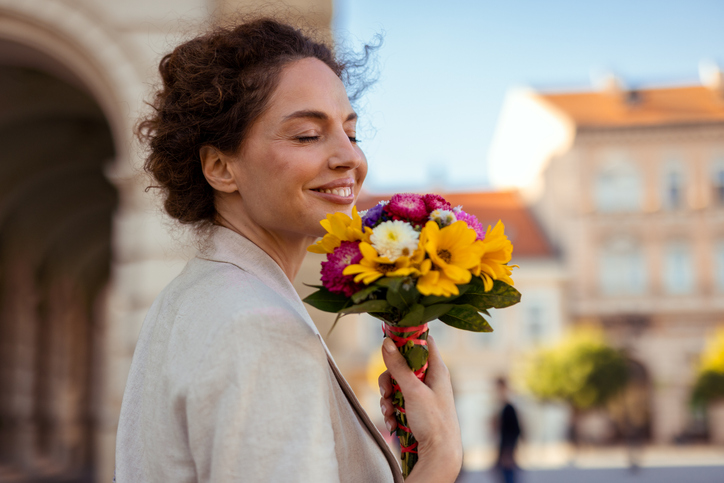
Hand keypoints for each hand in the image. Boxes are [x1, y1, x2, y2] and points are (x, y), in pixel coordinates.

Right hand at [378, 336, 462, 482]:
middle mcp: (431, 379)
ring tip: (388, 411)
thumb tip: (387, 342)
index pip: (424, 342)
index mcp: (437, 369)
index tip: (390, 341)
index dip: (407, 339)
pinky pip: (398, 401)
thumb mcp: (413, 391)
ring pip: (397, 385)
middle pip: (403, 365)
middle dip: (389, 379)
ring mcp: (424, 394)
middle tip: (385, 391)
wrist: (440, 454)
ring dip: (387, 397)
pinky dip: (391, 409)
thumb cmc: (434, 421)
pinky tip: (391, 421)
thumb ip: (399, 366)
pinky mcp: (416, 408)